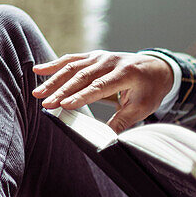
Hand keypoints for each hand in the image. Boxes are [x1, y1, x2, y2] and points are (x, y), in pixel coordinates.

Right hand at [32, 51, 174, 132]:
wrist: (157, 68)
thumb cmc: (149, 90)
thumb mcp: (142, 108)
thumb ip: (122, 122)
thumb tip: (106, 140)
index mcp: (126, 73)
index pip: (100, 86)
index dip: (81, 96)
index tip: (65, 106)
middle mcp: (111, 61)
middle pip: (82, 76)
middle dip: (62, 91)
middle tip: (46, 103)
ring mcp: (100, 56)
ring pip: (73, 67)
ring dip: (54, 80)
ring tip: (38, 93)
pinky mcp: (93, 56)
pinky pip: (71, 60)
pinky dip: (54, 65)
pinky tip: (38, 70)